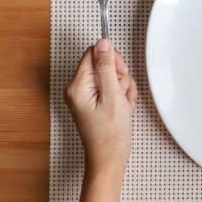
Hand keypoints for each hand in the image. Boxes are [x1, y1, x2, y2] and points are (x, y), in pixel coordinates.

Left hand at [65, 38, 136, 177]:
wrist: (109, 159)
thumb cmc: (110, 134)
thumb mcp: (112, 96)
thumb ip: (107, 67)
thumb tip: (102, 42)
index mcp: (78, 85)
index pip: (94, 54)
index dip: (112, 60)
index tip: (120, 74)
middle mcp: (78, 88)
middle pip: (104, 64)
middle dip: (120, 77)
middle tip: (121, 94)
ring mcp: (87, 95)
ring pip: (112, 77)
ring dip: (123, 89)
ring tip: (123, 106)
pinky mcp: (95, 102)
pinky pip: (112, 88)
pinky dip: (122, 97)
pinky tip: (123, 109)